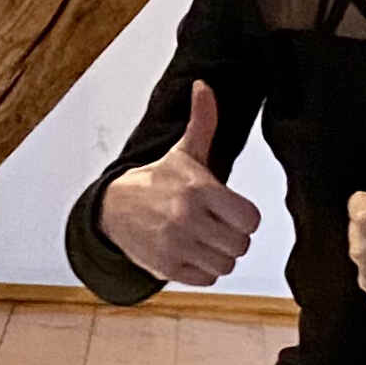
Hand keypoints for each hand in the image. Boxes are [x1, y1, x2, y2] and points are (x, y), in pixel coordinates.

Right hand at [98, 83, 260, 286]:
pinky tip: (190, 252)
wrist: (114, 207)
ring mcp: (176, 245)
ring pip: (226, 264)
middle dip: (232, 237)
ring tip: (203, 239)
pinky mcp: (166, 268)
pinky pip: (207, 279)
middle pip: (241, 245)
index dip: (245, 217)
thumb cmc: (159, 180)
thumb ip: (203, 120)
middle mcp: (187, 218)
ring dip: (218, 255)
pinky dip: (203, 270)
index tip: (231, 210)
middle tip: (216, 226)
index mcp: (199, 189)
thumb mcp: (184, 151)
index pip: (250, 219)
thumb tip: (204, 85)